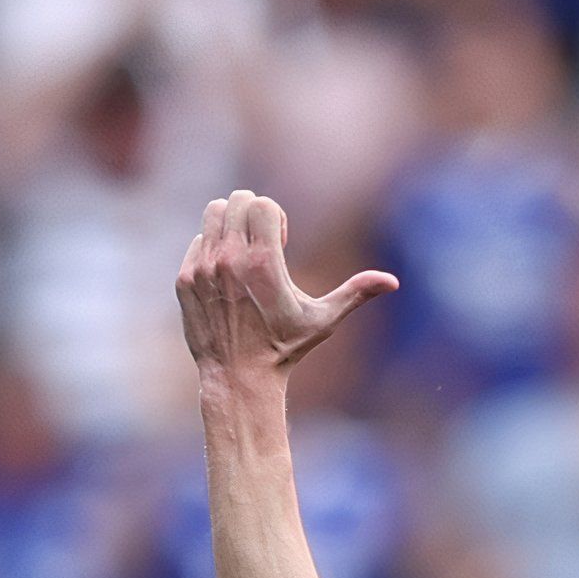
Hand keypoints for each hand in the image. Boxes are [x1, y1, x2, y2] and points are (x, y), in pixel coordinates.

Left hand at [175, 190, 396, 383]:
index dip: (275, 216)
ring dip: (231, 223)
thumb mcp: (323, 320)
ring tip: (243, 250)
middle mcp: (229, 260)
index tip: (280, 241)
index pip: (261, 204)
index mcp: (263, 263)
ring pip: (213, 214)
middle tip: (263, 242)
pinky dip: (212, 247)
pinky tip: (227, 275)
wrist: (238, 376)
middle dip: (254, 213)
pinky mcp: (184, 279)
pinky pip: (197, 242)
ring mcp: (203, 268)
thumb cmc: (285, 348)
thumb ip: (356, 293)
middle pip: (236, 201)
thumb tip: (394, 281)